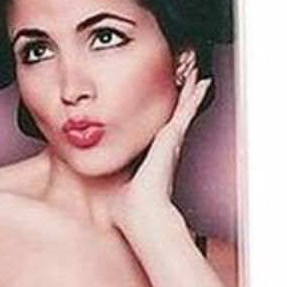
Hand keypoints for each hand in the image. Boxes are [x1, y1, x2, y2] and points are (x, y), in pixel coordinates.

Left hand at [110, 59, 210, 233]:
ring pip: (184, 109)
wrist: (140, 213)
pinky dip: (195, 96)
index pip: (161, 129)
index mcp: (154, 157)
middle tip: (189, 78)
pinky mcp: (174, 137)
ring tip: (197, 73)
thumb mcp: (114, 183)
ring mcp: (172, 141)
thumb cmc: (128, 206)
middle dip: (182, 96)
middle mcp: (166, 147)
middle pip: (176, 114)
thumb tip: (85, 172)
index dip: (167, 114)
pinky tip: (202, 83)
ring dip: (191, 90)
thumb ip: (106, 176)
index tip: (167, 100)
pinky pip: (188, 110)